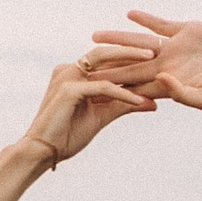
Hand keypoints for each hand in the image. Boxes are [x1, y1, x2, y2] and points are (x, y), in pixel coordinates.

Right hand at [22, 52, 155, 165]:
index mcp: (75, 73)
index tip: (156, 57)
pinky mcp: (68, 90)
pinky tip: (140, 100)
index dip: (130, 56)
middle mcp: (69, 70)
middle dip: (132, 48)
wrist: (43, 153)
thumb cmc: (67, 136)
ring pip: (104, 63)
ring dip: (130, 60)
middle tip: (158, 48)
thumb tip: (152, 103)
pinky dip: (122, 93)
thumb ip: (124, 105)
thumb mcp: (102, 116)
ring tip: (154, 62)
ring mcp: (67, 77)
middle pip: (106, 52)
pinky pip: (102, 87)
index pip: (106, 59)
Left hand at [87, 10, 201, 114]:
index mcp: (168, 86)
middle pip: (127, 66)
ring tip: (93, 37)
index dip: (110, 89)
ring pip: (138, 42)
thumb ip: (183, 94)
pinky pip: (161, 24)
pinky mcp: (186, 31)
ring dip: (116, 39)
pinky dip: (145, 19)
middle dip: (103, 67)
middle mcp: (167, 67)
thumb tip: (160, 81)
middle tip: (77, 67)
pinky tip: (128, 13)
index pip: (132, 89)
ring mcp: (175, 48)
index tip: (87, 92)